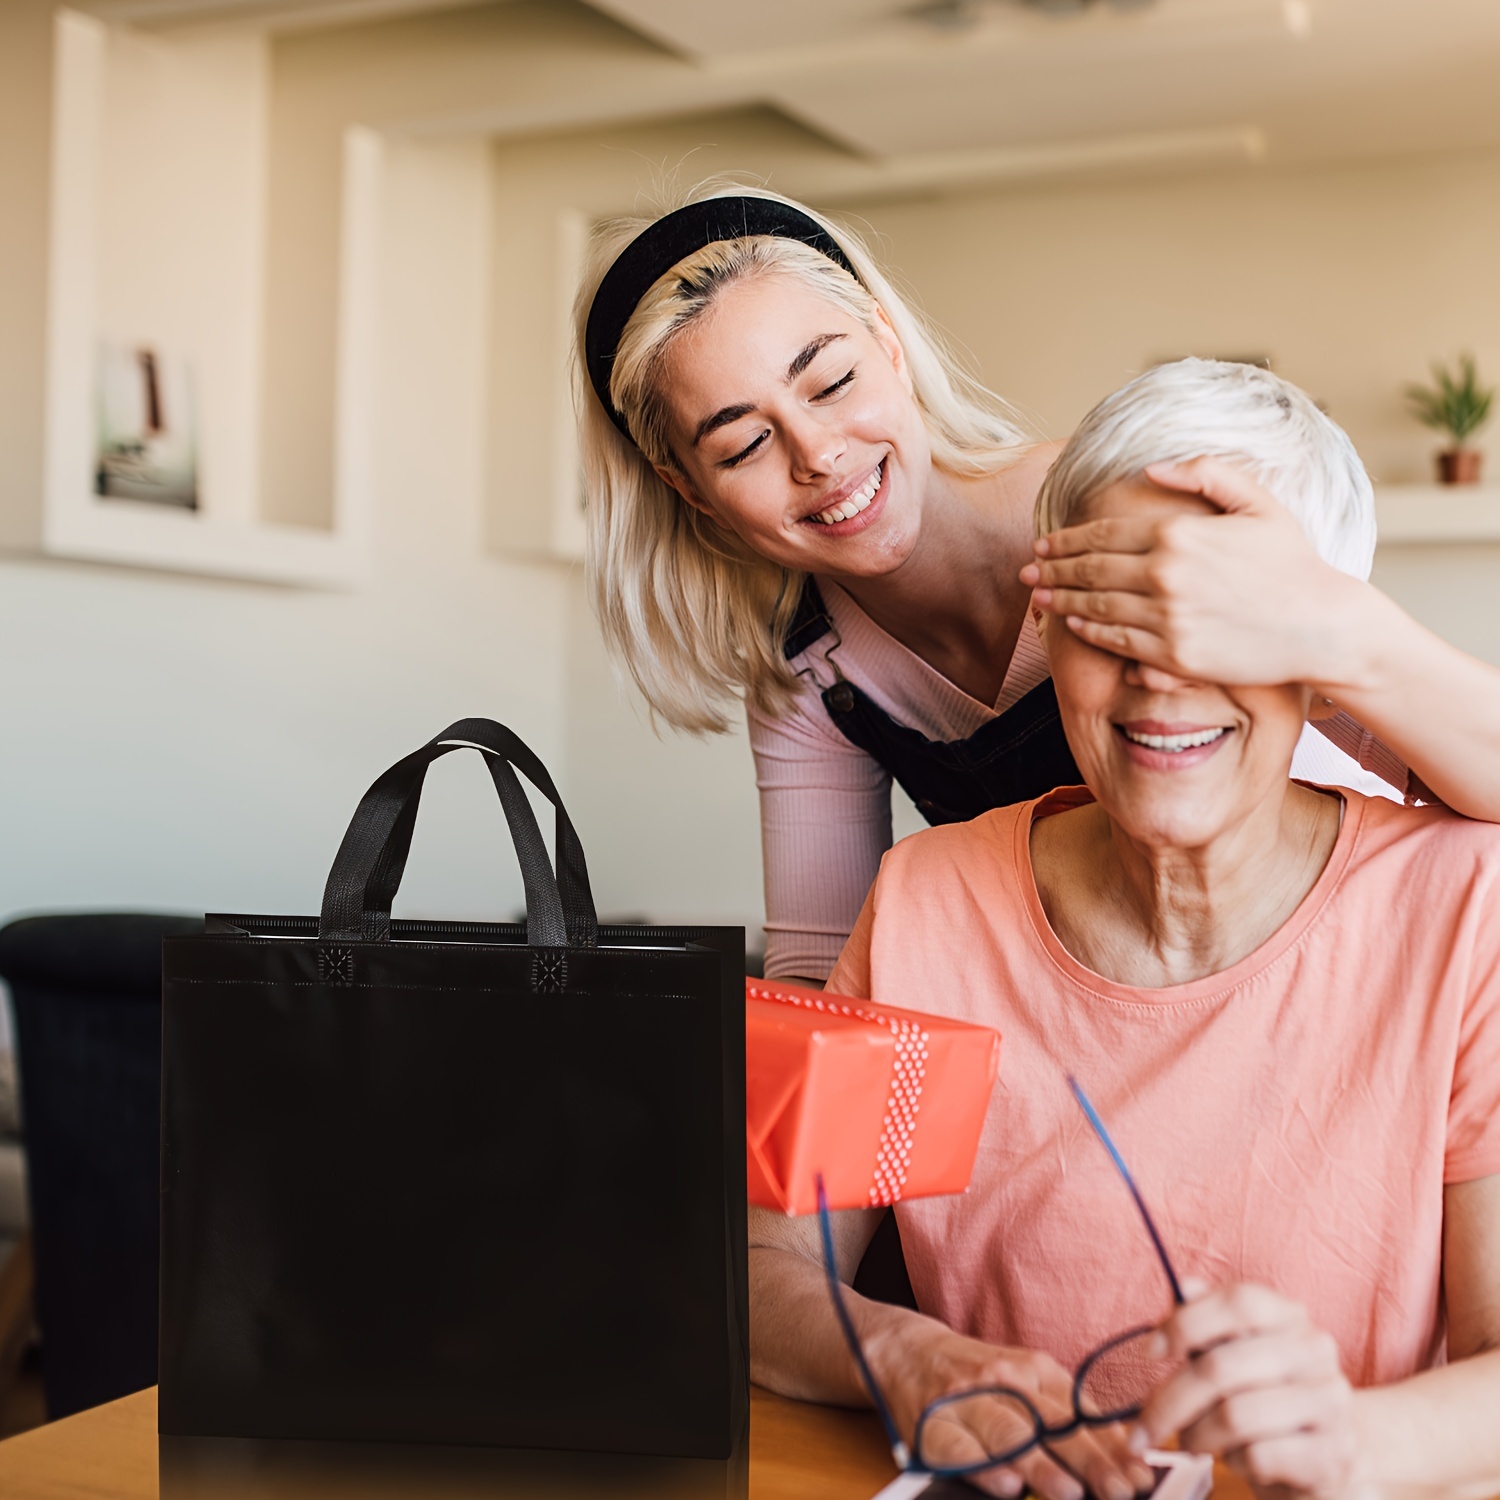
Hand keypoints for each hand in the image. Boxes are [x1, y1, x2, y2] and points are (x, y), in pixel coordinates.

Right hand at [871, 1321, 1155, 1499]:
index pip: (1081, 1412)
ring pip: (1009, 1434)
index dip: (1113, 1447)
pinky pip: (960, 1449)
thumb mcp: (1026, 1380)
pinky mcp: (932, 1425)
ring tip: (1070, 1491)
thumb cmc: (979, 1377)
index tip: (1141, 1475)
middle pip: (1051, 1423)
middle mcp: (1002, 1380)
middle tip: (1120, 1489)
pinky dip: (985, 1467)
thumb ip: (1068, 1414)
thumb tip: (1124, 1452)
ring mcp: (966, 1401)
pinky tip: (1007, 1485)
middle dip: (1089, 1460)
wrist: (906, 1352)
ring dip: (1041, 1464)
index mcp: (1033, 1369)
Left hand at [1019, 458, 1367, 690]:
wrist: (1322, 626)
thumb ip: (1206, 474)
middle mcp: (1165, 574)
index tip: (1045, 543)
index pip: (1103, 534)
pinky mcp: (1174, 656)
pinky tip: (1073, 626)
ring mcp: (1167, 618)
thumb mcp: (1258, 503)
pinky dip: (1088, 632)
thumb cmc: (1294, 563)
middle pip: (1090, 571)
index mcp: (1179, 534)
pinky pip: (1117, 643)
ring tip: (1037, 597)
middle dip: (1052, 570)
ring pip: (1096, 608)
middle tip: (1027, 570)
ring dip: (1060, 602)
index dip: (1067, 540)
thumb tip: (1151, 466)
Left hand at [1137, 1281, 1357, 1499]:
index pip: (1238, 1302)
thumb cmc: (1266, 1397)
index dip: (1186, 1323)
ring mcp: (1331, 1404)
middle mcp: (1316, 1353)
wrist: (1330, 1457)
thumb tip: (1182, 1287)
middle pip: (1222, 1367)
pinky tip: (1237, 1459)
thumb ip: (1206, 1321)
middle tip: (1144, 1427)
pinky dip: (1234, 1460)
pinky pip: (1259, 1455)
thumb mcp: (1236, 1353)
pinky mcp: (1332, 1456)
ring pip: (1235, 1415)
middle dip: (1170, 1400)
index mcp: (1290, 1317)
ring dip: (1198, 1434)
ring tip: (1191, 1441)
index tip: (1150, 1351)